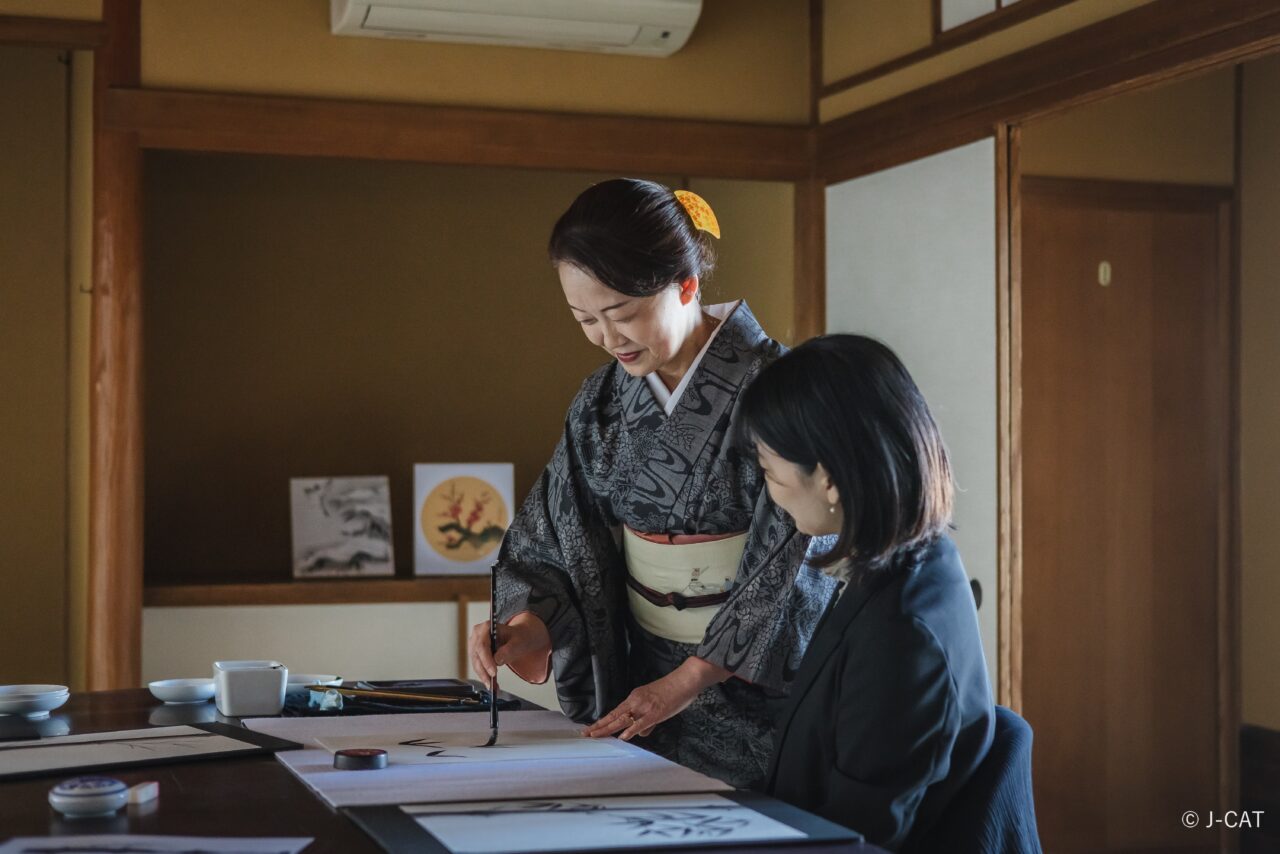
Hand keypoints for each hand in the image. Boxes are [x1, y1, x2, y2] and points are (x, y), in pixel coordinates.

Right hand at [468, 612, 550, 681]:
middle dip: (484, 671)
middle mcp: (477, 635)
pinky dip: (485, 676)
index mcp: (486, 627)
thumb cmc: (518, 636)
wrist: (519, 637)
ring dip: (484, 676)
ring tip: (493, 687)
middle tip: (492, 683)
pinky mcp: (476, 655)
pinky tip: (492, 684)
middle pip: (477, 656)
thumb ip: (509, 650)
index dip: (486, 660)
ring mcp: (475, 645)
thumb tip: (497, 661)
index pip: (482, 645)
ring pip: (476, 663)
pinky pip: (479, 667)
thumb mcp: (519, 641)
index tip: (493, 672)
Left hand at [583, 656, 729, 740]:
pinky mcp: (656, 712)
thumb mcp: (656, 707)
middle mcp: (636, 701)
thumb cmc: (673, 692)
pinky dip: (631, 730)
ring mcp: (645, 707)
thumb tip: (640, 734)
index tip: (591, 728)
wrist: (685, 680)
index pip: (615, 712)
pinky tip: (622, 737)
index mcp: (635, 698)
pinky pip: (641, 722)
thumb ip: (647, 722)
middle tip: (585, 733)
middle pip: (614, 715)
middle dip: (599, 726)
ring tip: (595, 735)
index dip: (602, 721)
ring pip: (622, 719)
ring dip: (608, 728)